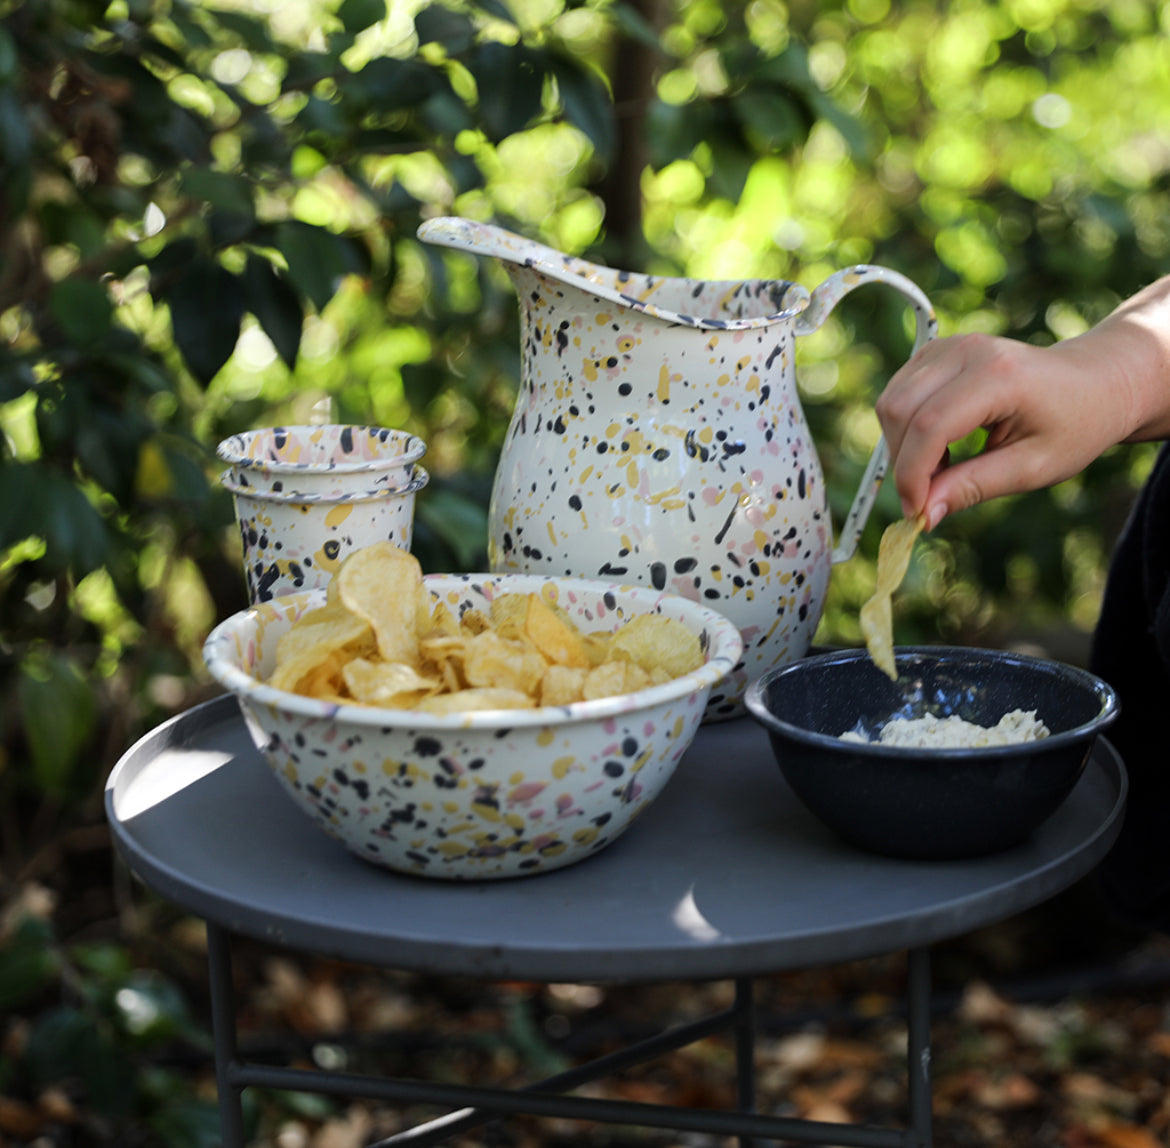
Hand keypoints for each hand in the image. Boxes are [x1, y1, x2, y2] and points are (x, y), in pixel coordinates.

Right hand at [876, 319, 1163, 528]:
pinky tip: (938, 445)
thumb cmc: (1074, 425)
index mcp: (998, 376)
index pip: (930, 426)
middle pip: (899, 409)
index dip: (912, 475)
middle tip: (930, 494)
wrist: (1097, 381)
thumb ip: (973, 487)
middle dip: (903, 461)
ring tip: (941, 468)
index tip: (917, 513)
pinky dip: (905, 428)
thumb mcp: (1032, 468)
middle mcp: (967, 351)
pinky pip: (898, 393)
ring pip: (891, 401)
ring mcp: (949, 346)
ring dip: (902, 445)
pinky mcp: (938, 351)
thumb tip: (924, 515)